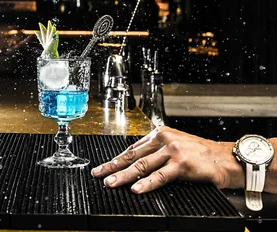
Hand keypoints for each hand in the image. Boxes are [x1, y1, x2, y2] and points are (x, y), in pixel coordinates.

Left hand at [91, 126, 244, 193]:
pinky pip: (160, 176)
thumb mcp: (176, 146)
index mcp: (161, 134)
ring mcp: (172, 151)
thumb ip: (158, 152)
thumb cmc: (201, 155)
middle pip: (133, 155)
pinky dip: (146, 183)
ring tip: (110, 183)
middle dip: (113, 166)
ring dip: (124, 175)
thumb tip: (137, 164)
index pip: (133, 148)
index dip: (117, 158)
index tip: (104, 166)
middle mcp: (164, 139)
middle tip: (98, 174)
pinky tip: (136, 189)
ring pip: (142, 165)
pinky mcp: (181, 164)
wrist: (225, 158)